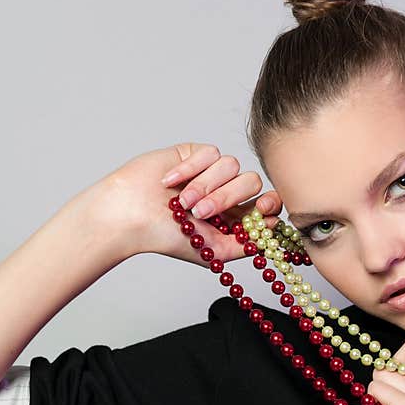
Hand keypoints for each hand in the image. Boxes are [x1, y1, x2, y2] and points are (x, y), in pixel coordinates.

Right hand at [100, 142, 282, 266]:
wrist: (131, 216)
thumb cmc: (165, 237)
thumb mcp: (213, 251)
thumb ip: (246, 245)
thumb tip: (274, 227)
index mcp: (233, 216)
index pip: (266, 202)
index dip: (270, 201)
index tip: (262, 207)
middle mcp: (224, 192)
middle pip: (251, 181)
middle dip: (228, 197)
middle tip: (202, 212)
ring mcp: (210, 171)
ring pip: (232, 165)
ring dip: (206, 186)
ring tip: (183, 202)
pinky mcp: (194, 153)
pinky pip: (210, 153)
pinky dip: (190, 170)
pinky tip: (169, 183)